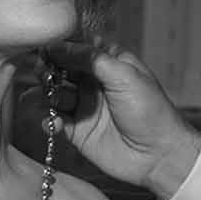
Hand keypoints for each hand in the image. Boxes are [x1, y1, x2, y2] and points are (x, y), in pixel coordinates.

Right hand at [54, 44, 200, 199]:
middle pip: (59, 68)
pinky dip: (48, 120)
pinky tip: (55, 123)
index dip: (59, 45)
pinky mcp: (76, 131)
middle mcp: (93, 81)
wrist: (158, 154)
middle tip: (42, 72)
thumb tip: (58, 46)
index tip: (43, 46)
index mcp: (108, 62)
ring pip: (52, 93)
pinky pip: (52, 120)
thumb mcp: (124, 75)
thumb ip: (90, 58)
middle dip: (47, 68)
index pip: (77, 46)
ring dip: (45, 94)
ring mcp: (83, 106)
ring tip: (49, 99)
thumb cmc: (150, 110)